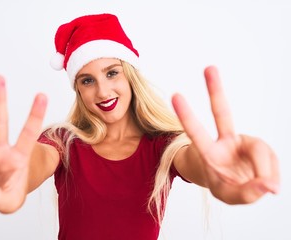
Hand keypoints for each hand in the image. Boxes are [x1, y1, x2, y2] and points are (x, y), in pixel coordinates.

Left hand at [172, 66, 279, 203]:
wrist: (238, 183)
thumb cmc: (226, 185)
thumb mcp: (228, 195)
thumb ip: (246, 193)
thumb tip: (269, 186)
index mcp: (208, 153)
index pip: (196, 133)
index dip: (187, 116)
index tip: (175, 96)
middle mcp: (224, 141)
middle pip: (222, 113)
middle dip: (215, 91)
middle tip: (209, 68)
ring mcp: (242, 141)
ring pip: (260, 151)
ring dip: (265, 172)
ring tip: (266, 188)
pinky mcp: (258, 146)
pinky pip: (271, 160)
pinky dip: (272, 175)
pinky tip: (269, 184)